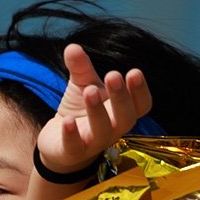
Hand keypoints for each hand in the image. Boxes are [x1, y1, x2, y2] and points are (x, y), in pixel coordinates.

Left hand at [34, 44, 152, 173]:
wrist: (57, 142)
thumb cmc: (79, 110)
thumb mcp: (81, 86)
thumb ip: (80, 68)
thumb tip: (72, 46)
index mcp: (122, 111)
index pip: (141, 105)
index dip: (140, 91)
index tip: (134, 72)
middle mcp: (113, 129)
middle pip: (126, 117)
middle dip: (121, 97)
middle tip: (113, 75)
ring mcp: (94, 143)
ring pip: (102, 131)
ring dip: (97, 111)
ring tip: (89, 91)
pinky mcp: (72, 152)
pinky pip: (75, 146)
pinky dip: (71, 134)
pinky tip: (67, 119)